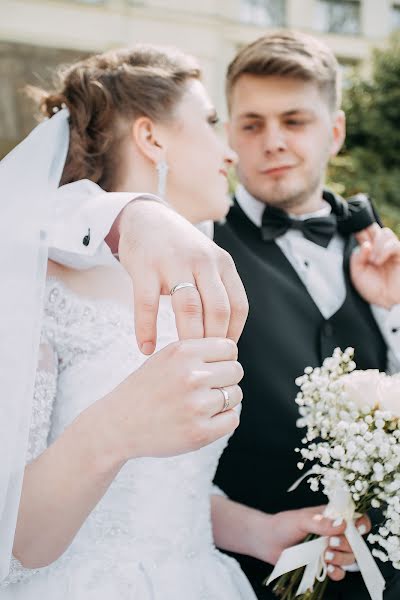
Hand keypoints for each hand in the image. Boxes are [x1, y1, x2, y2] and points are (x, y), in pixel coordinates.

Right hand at [95, 337, 242, 460]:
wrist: (118, 424)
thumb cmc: (146, 389)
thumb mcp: (166, 358)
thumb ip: (198, 351)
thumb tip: (234, 353)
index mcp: (182, 352)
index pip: (229, 347)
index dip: (224, 357)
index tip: (213, 367)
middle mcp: (191, 376)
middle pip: (236, 370)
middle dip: (226, 378)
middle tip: (207, 388)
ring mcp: (196, 406)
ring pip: (236, 395)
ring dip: (224, 400)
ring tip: (200, 404)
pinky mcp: (199, 433)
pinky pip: (232, 419)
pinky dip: (223, 420)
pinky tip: (203, 418)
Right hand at [117, 200, 247, 353]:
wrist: (146, 218)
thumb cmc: (180, 250)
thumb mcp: (208, 261)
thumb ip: (219, 291)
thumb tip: (226, 338)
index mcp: (222, 263)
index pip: (238, 306)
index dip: (233, 334)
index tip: (223, 354)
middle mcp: (203, 261)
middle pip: (217, 310)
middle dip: (213, 342)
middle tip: (204, 363)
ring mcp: (173, 262)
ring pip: (188, 308)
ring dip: (187, 338)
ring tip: (182, 359)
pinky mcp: (145, 267)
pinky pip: (147, 304)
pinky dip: (146, 330)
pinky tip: (146, 348)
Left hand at [255, 506, 370, 581]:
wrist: (266, 542)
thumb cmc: (282, 525)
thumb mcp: (301, 520)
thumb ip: (320, 522)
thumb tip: (342, 524)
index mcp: (331, 517)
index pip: (355, 518)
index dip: (361, 524)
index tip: (357, 529)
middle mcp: (333, 534)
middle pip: (355, 542)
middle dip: (347, 544)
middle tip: (331, 543)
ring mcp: (329, 550)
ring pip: (349, 558)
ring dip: (342, 558)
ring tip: (326, 555)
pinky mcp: (323, 565)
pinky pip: (339, 572)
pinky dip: (337, 572)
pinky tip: (327, 569)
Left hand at [351, 224, 399, 308]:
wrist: (386, 303)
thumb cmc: (373, 289)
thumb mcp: (357, 274)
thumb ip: (357, 259)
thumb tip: (365, 245)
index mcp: (368, 251)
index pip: (363, 233)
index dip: (358, 229)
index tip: (352, 230)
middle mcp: (379, 248)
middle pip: (373, 227)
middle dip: (366, 230)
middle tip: (364, 244)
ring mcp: (391, 250)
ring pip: (384, 232)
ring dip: (376, 245)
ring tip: (372, 261)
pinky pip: (394, 244)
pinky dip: (384, 250)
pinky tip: (378, 262)